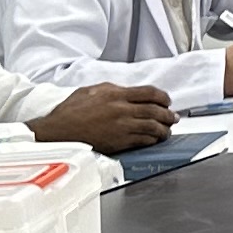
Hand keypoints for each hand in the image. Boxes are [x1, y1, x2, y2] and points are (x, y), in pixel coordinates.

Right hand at [34, 83, 173, 153]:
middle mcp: (122, 110)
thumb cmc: (70, 112)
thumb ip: (111, 89)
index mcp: (116, 94)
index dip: (163, 97)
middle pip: (155, 110)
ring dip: (164, 129)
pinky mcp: (119, 142)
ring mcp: (122, 127)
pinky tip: (154, 140)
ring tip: (167, 130)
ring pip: (152, 127)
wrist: (58, 132)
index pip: (149, 93)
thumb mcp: (90, 90)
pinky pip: (143, 141)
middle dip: (169, 114)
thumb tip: (125, 91)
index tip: (167, 101)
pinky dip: (152, 140)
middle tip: (174, 117)